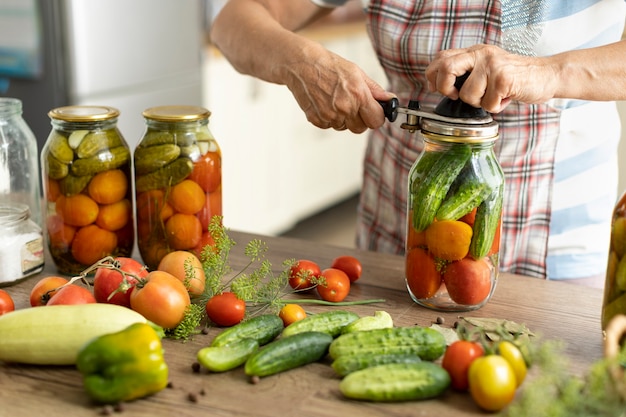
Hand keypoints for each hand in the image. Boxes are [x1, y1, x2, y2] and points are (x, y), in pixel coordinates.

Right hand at [282, 47, 393, 132]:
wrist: (301, 64)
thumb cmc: (329, 65)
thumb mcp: (356, 72)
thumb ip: (375, 90)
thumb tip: (390, 100)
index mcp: (358, 95)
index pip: (376, 121)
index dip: (376, 116)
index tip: (374, 111)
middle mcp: (344, 108)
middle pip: (360, 128)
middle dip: (360, 119)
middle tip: (354, 105)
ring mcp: (329, 116)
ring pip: (344, 127)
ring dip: (343, 118)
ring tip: (336, 99)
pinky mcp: (316, 120)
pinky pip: (330, 126)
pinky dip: (329, 118)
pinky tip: (325, 102)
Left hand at [425, 44, 557, 112]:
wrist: (546, 75)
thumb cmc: (515, 78)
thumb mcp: (487, 69)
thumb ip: (467, 73)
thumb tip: (441, 87)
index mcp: (474, 52)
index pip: (442, 57)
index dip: (433, 76)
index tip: (438, 90)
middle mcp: (481, 54)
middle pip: (446, 67)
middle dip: (444, 88)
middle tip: (454, 96)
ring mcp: (492, 65)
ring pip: (467, 94)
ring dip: (479, 104)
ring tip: (494, 97)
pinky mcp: (503, 78)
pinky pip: (487, 104)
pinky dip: (496, 108)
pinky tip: (506, 99)